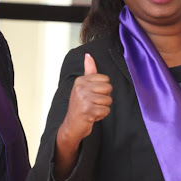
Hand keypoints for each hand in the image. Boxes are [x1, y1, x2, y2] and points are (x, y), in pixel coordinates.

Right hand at [53, 53, 111, 178]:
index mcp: (80, 81)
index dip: (102, 90)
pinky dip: (101, 115)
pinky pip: (106, 110)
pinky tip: (92, 116)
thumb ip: (88, 71)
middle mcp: (80, 88)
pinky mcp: (88, 110)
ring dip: (102, 108)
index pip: (106, 80)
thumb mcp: (83, 87)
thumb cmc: (80, 106)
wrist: (72, 126)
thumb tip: (88, 55)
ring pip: (108, 100)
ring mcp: (83, 99)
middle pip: (109, 89)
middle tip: (93, 104)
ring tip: (91, 110)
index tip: (92, 95)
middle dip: (104, 99)